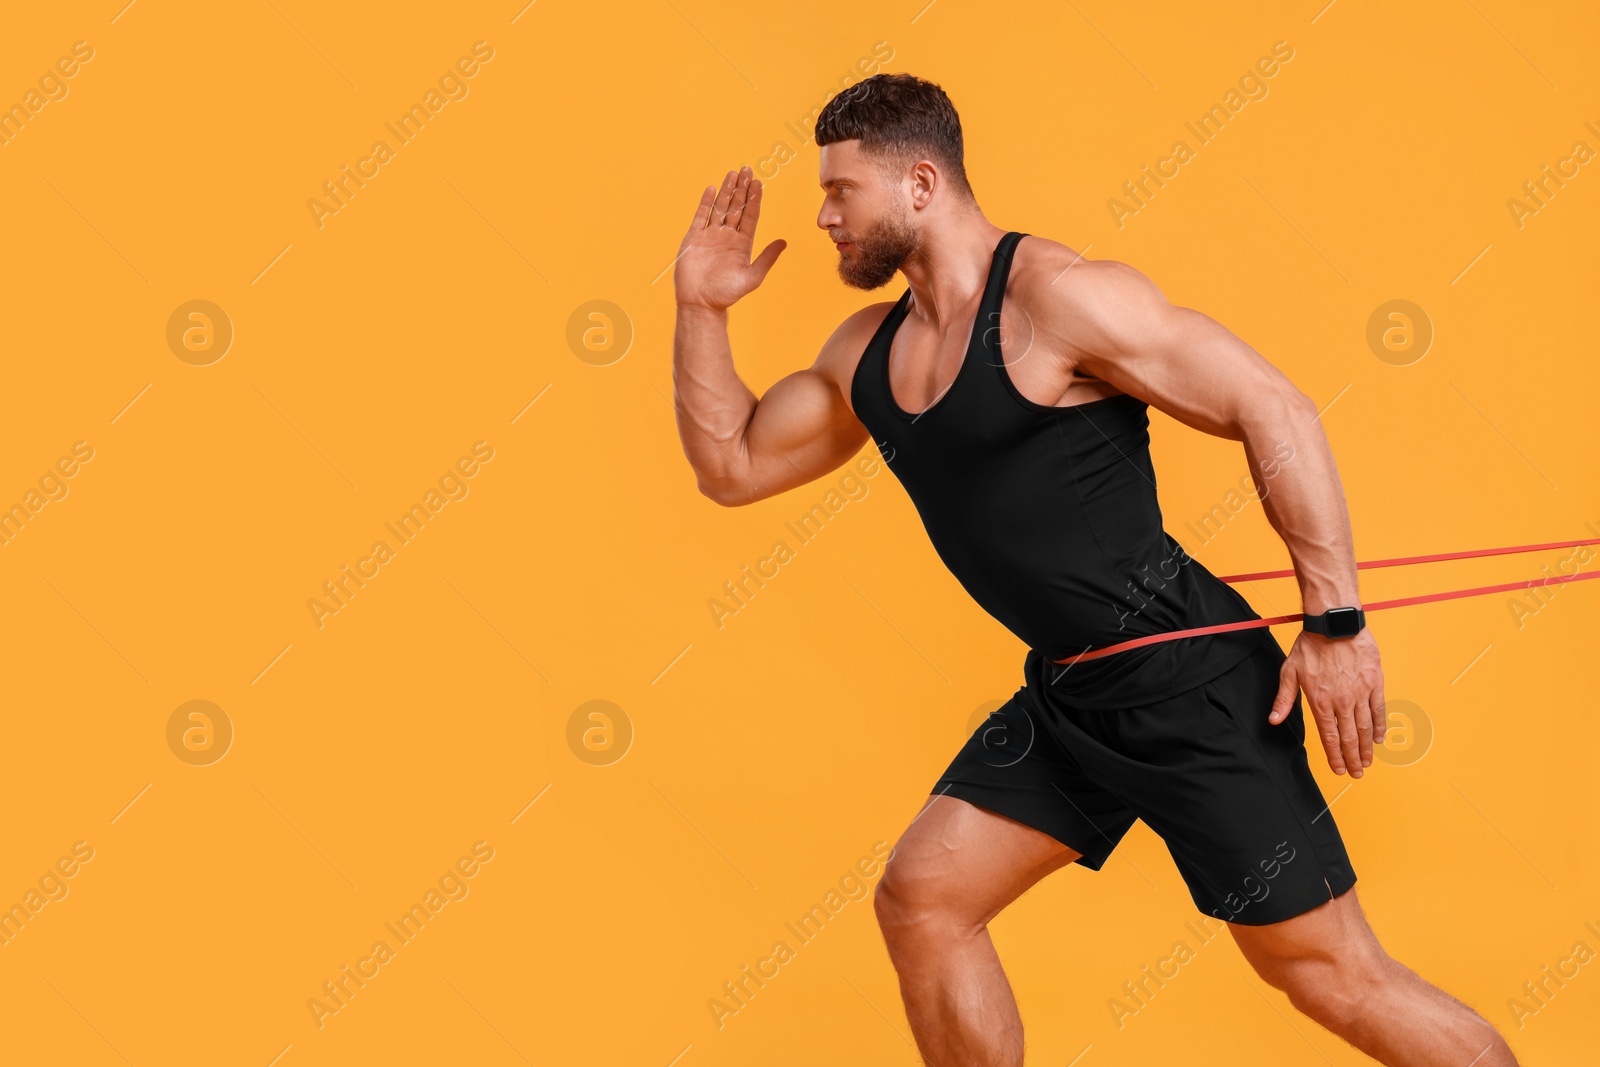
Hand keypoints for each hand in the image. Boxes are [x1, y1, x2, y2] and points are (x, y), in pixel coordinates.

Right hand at [674, 165, 786, 311]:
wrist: (700, 303)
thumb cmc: (726, 294)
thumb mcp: (752, 277)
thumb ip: (767, 258)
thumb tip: (784, 242)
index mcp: (742, 244)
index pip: (750, 216)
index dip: (754, 199)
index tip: (759, 183)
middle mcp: (727, 237)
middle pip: (736, 207)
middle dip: (741, 189)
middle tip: (747, 169)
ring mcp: (710, 236)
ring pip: (720, 207)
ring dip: (726, 190)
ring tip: (732, 173)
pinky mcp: (694, 238)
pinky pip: (701, 216)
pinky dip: (706, 202)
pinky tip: (712, 189)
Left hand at [1268, 628, 1386, 776]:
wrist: (1335, 624)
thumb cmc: (1310, 646)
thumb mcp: (1289, 671)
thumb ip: (1284, 699)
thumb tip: (1273, 720)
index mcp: (1320, 702)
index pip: (1329, 737)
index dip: (1335, 756)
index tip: (1339, 770)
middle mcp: (1342, 701)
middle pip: (1349, 738)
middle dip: (1353, 759)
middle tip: (1357, 773)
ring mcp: (1360, 693)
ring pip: (1365, 727)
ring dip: (1367, 748)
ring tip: (1367, 762)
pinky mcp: (1374, 682)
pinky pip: (1379, 710)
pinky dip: (1379, 726)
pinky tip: (1378, 739)